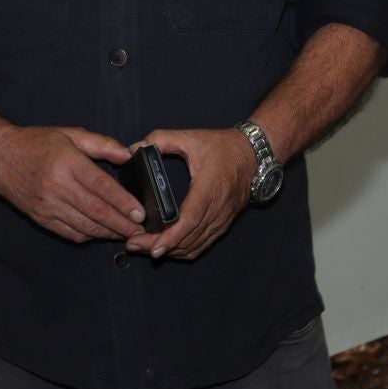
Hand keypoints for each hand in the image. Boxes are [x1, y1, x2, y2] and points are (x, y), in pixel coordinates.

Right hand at [0, 125, 143, 242]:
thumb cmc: (36, 143)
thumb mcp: (70, 134)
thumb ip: (101, 144)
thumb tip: (128, 154)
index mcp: (66, 162)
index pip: (101, 187)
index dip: (123, 202)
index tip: (140, 213)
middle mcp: (56, 186)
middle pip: (95, 210)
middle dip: (121, 224)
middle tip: (140, 231)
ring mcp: (47, 205)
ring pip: (84, 225)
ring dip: (108, 233)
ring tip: (126, 235)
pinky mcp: (40, 217)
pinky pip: (69, 232)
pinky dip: (88, 235)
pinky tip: (101, 233)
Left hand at [131, 127, 256, 260]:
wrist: (253, 155)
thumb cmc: (223, 146)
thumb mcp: (191, 137)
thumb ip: (161, 139)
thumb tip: (134, 148)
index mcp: (208, 188)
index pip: (190, 219)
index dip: (172, 237)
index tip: (153, 247)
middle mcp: (217, 209)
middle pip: (188, 238)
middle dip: (160, 246)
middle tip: (133, 245)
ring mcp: (222, 219)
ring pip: (195, 246)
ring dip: (170, 251)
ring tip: (144, 248)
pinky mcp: (223, 224)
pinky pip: (203, 244)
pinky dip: (184, 251)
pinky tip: (168, 249)